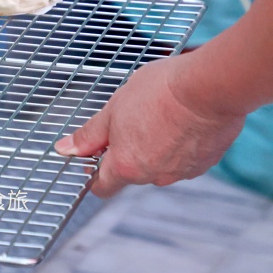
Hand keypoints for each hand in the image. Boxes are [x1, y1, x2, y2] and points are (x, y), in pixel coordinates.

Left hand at [54, 54, 245, 197]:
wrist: (208, 86)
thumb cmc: (160, 93)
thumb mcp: (113, 109)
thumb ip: (89, 134)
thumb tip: (64, 149)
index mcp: (127, 166)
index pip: (103, 186)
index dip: (95, 173)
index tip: (93, 157)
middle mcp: (155, 176)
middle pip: (132, 172)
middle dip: (127, 151)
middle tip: (129, 120)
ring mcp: (183, 172)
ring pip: (159, 164)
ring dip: (154, 147)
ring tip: (157, 115)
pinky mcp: (206, 162)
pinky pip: (184, 158)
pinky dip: (179, 145)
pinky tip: (179, 121)